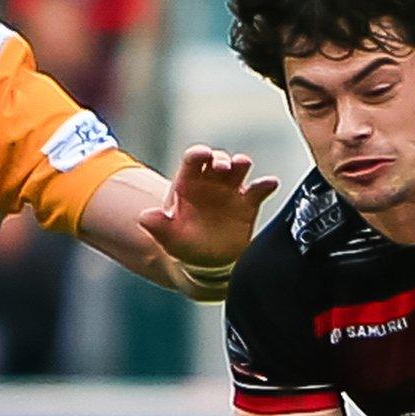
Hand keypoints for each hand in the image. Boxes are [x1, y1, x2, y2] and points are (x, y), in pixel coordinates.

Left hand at [138, 145, 278, 266]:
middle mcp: (211, 182)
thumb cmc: (184, 244)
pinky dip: (265, 185)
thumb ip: (157, 225)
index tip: (203, 154)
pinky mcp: (248, 203)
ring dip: (241, 163)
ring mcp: (231, 191)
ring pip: (238, 169)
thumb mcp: (168, 236)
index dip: (198, 155)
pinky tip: (270, 183)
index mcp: (189, 183)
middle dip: (221, 159)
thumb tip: (144, 217)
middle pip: (217, 161)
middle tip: (223, 166)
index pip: (193, 161)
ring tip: (243, 164)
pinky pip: (259, 190)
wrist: (206, 261)